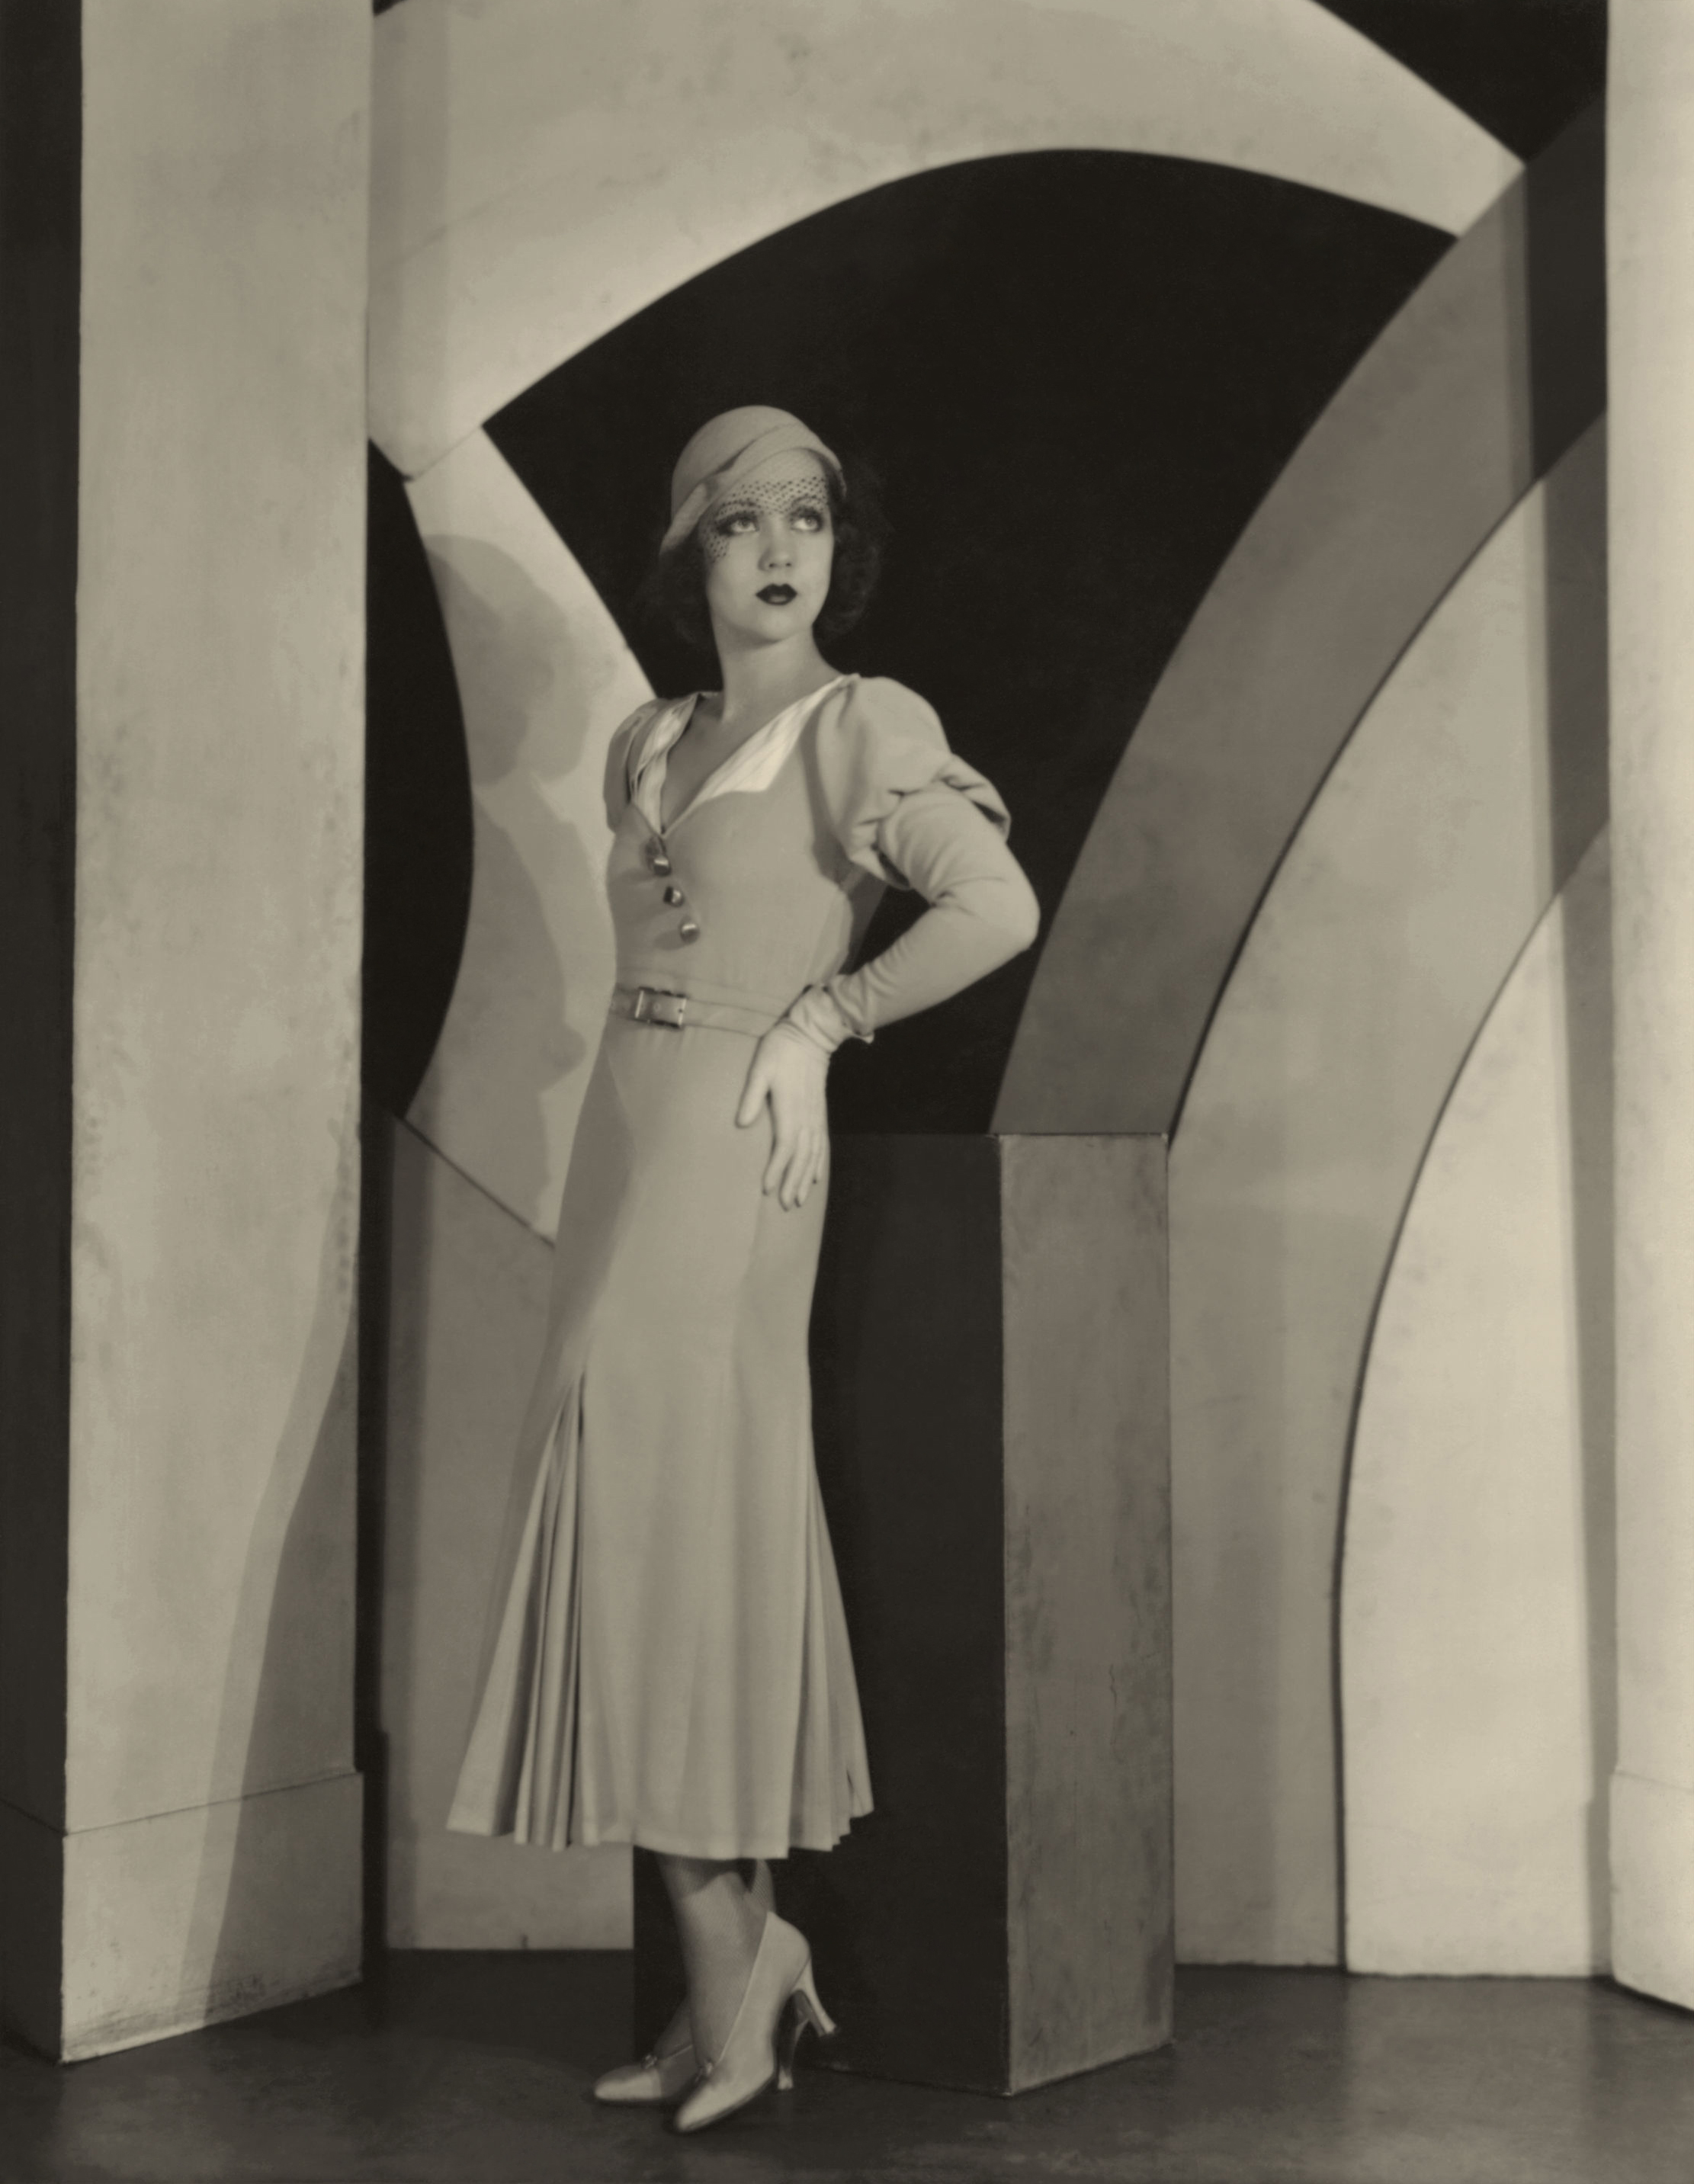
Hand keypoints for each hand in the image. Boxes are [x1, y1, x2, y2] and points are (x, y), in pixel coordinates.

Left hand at [736, 1023, 829, 1209]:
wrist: (810, 1035)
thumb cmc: (781, 1050)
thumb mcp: (760, 1068)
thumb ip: (751, 1096)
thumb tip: (741, 1123)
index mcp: (790, 1109)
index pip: (784, 1147)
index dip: (777, 1170)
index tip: (768, 1190)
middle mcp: (806, 1117)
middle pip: (801, 1158)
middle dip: (793, 1183)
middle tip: (786, 1206)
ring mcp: (815, 1116)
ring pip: (813, 1154)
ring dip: (806, 1178)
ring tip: (800, 1199)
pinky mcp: (820, 1113)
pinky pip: (822, 1144)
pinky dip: (819, 1163)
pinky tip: (816, 1176)